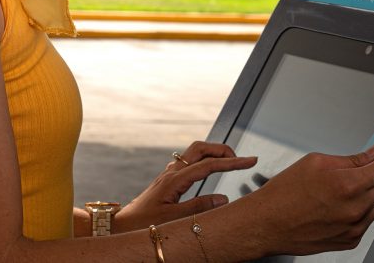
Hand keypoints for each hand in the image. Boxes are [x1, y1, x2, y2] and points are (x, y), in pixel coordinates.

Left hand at [113, 141, 256, 232]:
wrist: (124, 225)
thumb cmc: (144, 223)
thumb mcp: (173, 219)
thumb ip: (199, 208)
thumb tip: (223, 199)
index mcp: (175, 179)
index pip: (209, 165)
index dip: (232, 162)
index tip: (250, 161)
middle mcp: (172, 172)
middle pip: (201, 148)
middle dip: (222, 149)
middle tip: (240, 159)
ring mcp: (170, 174)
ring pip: (194, 152)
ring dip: (213, 153)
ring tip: (230, 162)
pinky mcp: (168, 179)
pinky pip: (189, 161)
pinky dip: (204, 160)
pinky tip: (210, 169)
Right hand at [245, 141, 373, 255]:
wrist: (267, 224)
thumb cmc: (283, 194)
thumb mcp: (315, 162)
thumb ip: (350, 159)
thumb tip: (373, 152)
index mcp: (346, 185)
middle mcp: (354, 209)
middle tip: (371, 161)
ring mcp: (354, 227)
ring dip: (368, 191)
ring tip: (342, 187)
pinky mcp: (350, 240)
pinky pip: (365, 221)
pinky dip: (358, 209)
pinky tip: (337, 204)